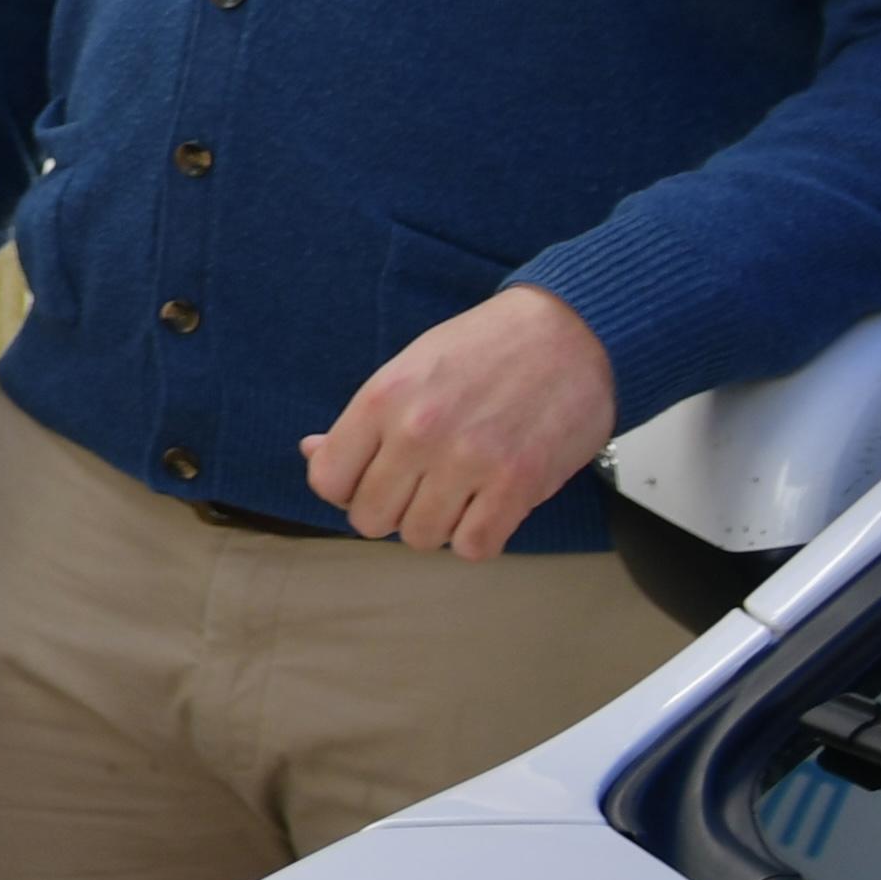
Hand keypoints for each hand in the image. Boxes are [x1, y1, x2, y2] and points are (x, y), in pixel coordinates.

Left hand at [303, 285, 615, 559]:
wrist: (568, 332)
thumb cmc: (485, 349)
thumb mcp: (408, 369)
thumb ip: (361, 420)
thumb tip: (312, 451)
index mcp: (382, 398)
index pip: (327, 480)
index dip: (348, 489)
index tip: (372, 479)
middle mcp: (418, 431)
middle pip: (370, 519)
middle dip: (392, 511)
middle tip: (420, 488)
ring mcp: (468, 460)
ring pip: (421, 538)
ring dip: (438, 525)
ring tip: (459, 492)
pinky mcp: (517, 484)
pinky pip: (475, 547)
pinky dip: (479, 537)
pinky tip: (488, 507)